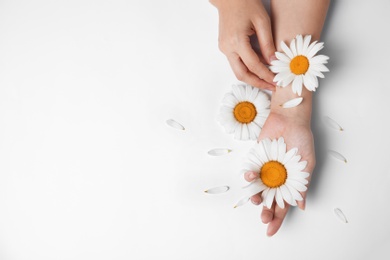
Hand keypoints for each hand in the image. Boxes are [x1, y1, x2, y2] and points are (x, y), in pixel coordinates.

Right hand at [210, 0, 275, 89]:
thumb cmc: (246, 4)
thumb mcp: (262, 21)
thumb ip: (267, 43)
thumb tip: (272, 61)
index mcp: (237, 41)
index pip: (253, 65)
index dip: (265, 75)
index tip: (276, 81)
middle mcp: (227, 48)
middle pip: (241, 74)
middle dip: (257, 83)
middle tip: (271, 87)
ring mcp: (224, 48)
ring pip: (237, 71)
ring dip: (252, 77)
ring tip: (266, 79)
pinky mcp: (224, 47)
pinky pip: (236, 63)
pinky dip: (247, 68)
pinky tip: (259, 66)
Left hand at [244, 111, 314, 235]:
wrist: (288, 119)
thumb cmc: (302, 139)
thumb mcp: (307, 164)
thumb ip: (302, 185)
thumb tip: (301, 205)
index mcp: (290, 183)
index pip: (283, 206)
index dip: (277, 220)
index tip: (270, 231)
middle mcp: (276, 179)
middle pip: (269, 202)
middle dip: (265, 212)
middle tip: (263, 217)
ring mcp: (265, 171)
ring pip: (257, 191)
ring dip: (255, 198)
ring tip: (256, 200)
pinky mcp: (256, 160)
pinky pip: (250, 174)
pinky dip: (249, 178)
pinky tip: (251, 177)